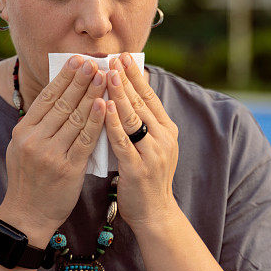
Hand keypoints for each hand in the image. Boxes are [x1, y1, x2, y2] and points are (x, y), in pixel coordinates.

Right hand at [0, 56, 106, 242]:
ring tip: (105, 77)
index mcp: (23, 131)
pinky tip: (105, 105)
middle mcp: (35, 139)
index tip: (78, 60)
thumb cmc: (30, 179)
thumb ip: (39, 124)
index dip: (64, 77)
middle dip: (80, 80)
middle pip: (62, 103)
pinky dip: (95, 121)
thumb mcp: (24, 147)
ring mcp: (51, 154)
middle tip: (94, 62)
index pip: (46, 97)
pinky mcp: (67, 168)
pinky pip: (85, 140)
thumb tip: (59, 94)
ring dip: (92, 95)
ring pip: (75, 118)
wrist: (28, 216)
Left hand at [104, 53, 179, 229]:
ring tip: (106, 74)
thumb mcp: (151, 146)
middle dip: (126, 78)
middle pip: (142, 102)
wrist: (155, 213)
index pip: (150, 96)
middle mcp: (163, 138)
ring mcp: (152, 153)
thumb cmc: (146, 177)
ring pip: (133, 118)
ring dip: (119, 94)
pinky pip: (123, 140)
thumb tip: (125, 95)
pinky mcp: (138, 168)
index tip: (124, 56)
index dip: (136, 75)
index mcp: (167, 130)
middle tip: (112, 58)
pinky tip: (104, 107)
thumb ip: (142, 124)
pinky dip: (113, 122)